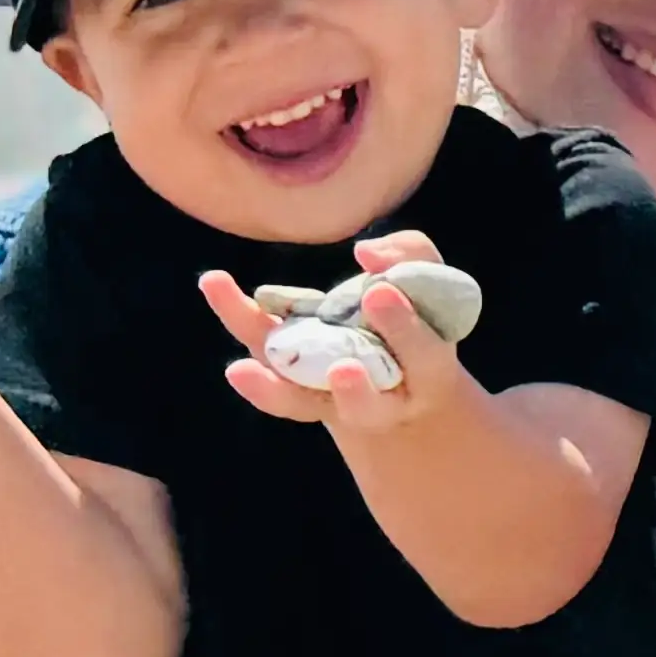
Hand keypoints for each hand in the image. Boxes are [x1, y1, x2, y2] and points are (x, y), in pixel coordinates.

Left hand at [203, 238, 455, 436]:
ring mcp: (332, 401)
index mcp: (428, 372)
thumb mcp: (430, 282)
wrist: (398, 376)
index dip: (402, 328)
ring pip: (302, 405)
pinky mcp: (299, 390)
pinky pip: (273, 387)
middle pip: (366, 404)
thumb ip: (410, 255)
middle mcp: (382, 399)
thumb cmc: (416, 314)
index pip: (423, 356)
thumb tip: (363, 251)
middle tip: (342, 368)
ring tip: (239, 372)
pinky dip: (250, 372)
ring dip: (274, 393)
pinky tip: (225, 335)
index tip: (377, 291)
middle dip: (356, 389)